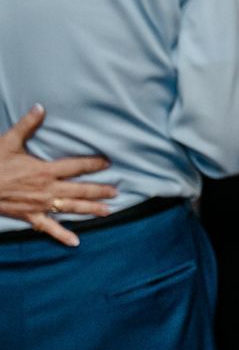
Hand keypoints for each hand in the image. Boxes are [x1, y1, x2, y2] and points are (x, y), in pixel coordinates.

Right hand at [0, 105, 116, 247]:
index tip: (108, 163)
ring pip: (71, 209)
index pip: (75, 167)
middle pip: (79, 190)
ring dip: (90, 210)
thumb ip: (26, 125)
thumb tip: (40, 107)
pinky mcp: (31, 217)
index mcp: (44, 170)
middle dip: (99, 190)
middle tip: (116, 191)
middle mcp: (47, 189)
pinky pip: (49, 228)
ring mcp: (40, 205)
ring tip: (107, 211)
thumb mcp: (9, 142)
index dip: (93, 164)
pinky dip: (62, 236)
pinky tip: (76, 242)